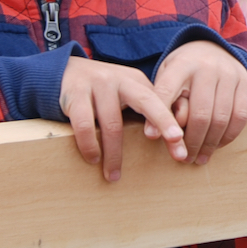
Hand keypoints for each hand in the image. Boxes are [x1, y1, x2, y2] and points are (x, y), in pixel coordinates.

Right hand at [60, 56, 182, 181]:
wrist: (66, 72)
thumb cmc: (104, 91)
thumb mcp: (127, 92)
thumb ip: (148, 106)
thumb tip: (177, 136)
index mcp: (137, 81)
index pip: (160, 101)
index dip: (171, 121)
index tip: (181, 144)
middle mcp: (121, 79)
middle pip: (147, 102)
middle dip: (164, 125)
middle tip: (176, 150)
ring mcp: (98, 84)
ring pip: (113, 124)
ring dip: (114, 154)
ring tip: (114, 176)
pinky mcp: (76, 93)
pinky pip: (84, 124)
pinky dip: (89, 145)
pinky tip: (93, 159)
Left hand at [154, 40, 246, 165]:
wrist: (212, 47)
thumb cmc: (183, 71)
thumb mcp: (166, 76)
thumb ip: (161, 102)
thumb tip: (154, 135)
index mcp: (181, 65)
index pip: (167, 92)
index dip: (161, 118)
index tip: (154, 139)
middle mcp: (206, 68)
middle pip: (199, 114)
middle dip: (191, 142)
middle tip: (184, 159)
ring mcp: (229, 74)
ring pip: (220, 118)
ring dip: (210, 144)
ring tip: (200, 158)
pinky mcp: (245, 82)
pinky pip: (240, 116)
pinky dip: (228, 136)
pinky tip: (218, 145)